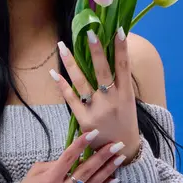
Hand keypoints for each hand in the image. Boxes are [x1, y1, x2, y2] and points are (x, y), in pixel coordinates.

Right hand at [18, 133, 126, 182]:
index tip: (93, 133)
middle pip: (86, 170)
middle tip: (116, 145)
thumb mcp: (36, 171)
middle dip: (102, 156)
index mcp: (50, 179)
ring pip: (93, 182)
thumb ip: (54, 163)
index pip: (69, 158)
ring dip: (108, 169)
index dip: (81, 144)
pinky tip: (115, 178)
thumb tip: (72, 157)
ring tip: (120, 158)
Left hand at [52, 28, 140, 164]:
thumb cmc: (125, 121)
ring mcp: (97, 110)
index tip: (118, 30)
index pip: (124, 66)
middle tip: (89, 33)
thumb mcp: (128, 101)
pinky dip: (62, 85)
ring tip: (62, 46)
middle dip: (96, 51)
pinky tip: (54, 73)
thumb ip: (119, 82)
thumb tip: (111, 55)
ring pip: (82, 82)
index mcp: (126, 93)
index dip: (122, 48)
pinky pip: (70, 99)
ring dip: (71, 63)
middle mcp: (112, 100)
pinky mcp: (84, 120)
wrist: (123, 151)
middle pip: (103, 71)